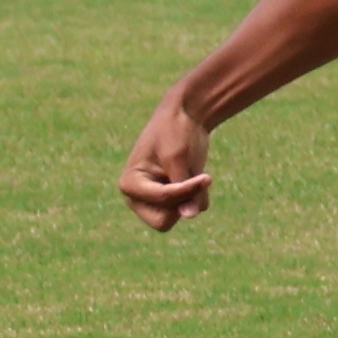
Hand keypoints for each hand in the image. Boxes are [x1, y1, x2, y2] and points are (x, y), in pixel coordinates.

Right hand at [118, 94, 216, 229]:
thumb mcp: (179, 158)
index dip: (187, 189)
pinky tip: (192, 171)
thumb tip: (190, 216)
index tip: (207, 176)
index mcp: (129, 184)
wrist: (186, 117)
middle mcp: (137, 197)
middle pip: (164, 220)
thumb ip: (183, 190)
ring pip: (179, 216)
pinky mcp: (171, 200)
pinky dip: (199, 193)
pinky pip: (192, 209)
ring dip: (192, 195)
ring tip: (189, 169)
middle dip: (183, 200)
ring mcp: (154, 201)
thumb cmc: (175, 131)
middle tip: (193, 176)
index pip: (163, 200)